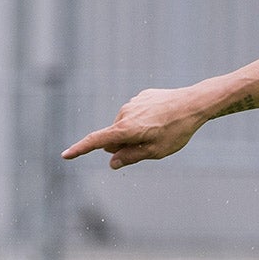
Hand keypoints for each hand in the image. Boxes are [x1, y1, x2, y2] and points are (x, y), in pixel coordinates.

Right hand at [62, 85, 214, 168]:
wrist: (194, 103)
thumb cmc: (176, 131)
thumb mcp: (156, 151)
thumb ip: (131, 157)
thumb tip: (112, 162)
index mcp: (125, 129)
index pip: (96, 141)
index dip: (80, 150)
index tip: (65, 155)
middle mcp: (124, 114)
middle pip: (114, 137)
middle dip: (123, 146)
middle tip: (149, 147)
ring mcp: (133, 103)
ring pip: (126, 126)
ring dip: (135, 133)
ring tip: (160, 131)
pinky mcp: (142, 97)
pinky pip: (137, 114)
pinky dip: (144, 121)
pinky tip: (163, 119)